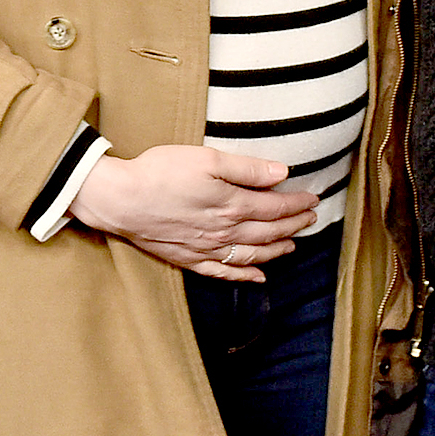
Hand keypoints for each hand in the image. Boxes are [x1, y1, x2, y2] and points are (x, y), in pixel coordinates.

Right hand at [71, 145, 318, 281]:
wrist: (121, 200)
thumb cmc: (161, 172)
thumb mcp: (207, 159)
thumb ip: (247, 169)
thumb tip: (282, 174)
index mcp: (231, 205)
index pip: (275, 208)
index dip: (297, 204)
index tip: (313, 199)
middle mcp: (223, 232)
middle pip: (268, 232)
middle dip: (294, 226)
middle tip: (311, 220)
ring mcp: (206, 249)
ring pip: (252, 255)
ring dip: (276, 251)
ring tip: (293, 245)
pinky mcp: (188, 259)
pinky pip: (224, 272)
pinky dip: (245, 276)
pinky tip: (258, 276)